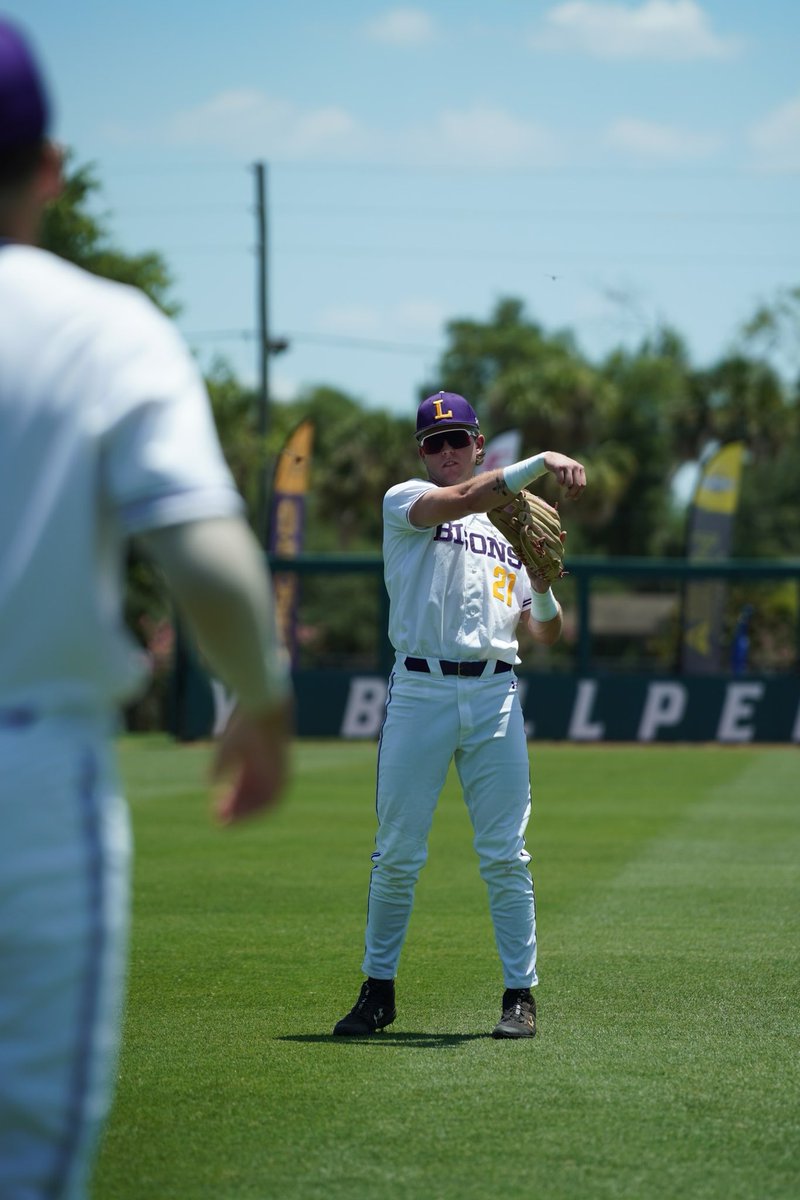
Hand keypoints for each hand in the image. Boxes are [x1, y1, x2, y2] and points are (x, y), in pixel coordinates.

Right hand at [211, 700, 291, 825]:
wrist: (263, 709)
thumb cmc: (243, 725)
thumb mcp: (227, 749)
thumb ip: (220, 766)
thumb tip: (210, 783)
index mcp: (254, 762)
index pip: (243, 787)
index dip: (229, 800)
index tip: (215, 808)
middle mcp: (266, 770)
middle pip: (251, 797)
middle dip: (235, 809)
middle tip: (219, 820)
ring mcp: (276, 773)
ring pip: (262, 801)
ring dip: (246, 813)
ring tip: (228, 820)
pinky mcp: (283, 774)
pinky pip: (272, 799)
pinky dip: (258, 808)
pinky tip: (242, 812)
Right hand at [543, 452, 585, 498]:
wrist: (552, 458)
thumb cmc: (563, 469)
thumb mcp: (571, 473)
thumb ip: (575, 481)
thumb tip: (575, 496)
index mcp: (581, 469)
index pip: (583, 484)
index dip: (578, 493)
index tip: (573, 498)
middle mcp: (576, 467)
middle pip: (577, 485)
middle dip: (571, 493)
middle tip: (566, 496)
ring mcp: (568, 466)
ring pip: (568, 483)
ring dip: (564, 486)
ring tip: (562, 484)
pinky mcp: (559, 467)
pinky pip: (561, 480)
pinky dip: (559, 482)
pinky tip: (558, 480)